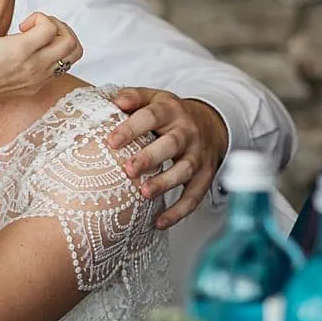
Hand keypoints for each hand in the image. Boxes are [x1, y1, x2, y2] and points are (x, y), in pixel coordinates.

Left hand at [0, 12, 81, 117]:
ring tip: (29, 26)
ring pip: (71, 41)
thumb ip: (2, 65)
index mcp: (33, 83)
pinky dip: (40, 18)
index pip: (63, 62)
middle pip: (75, 51)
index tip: (28, 40)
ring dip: (53, 23)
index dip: (52, 44)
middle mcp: (39, 76)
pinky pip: (50, 27)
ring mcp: (33, 64)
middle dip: (61, 30)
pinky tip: (20, 25)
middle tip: (34, 29)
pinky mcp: (22, 49)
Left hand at [108, 89, 227, 228]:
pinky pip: (194, 196)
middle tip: (129, 169)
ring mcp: (198, 155)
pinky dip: (179, 211)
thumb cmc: (169, 115)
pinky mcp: (205, 176)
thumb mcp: (154, 98)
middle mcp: (187, 132)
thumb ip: (134, 97)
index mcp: (170, 110)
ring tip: (145, 193)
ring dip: (165, 183)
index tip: (111, 141)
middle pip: (171, 144)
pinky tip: (159, 223)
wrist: (210, 124)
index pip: (151, 116)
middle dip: (150, 157)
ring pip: (185, 170)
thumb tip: (115, 101)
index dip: (132, 128)